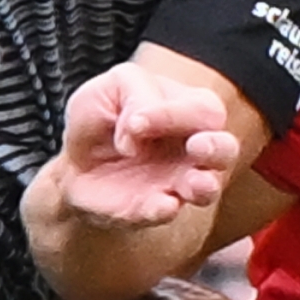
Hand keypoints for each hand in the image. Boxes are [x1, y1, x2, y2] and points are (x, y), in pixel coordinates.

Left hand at [58, 64, 240, 228]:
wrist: (73, 163)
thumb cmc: (102, 119)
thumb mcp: (112, 86)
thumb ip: (135, 92)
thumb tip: (139, 129)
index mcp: (187, 110)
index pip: (202, 109)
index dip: (171, 114)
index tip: (135, 124)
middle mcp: (192, 149)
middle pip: (225, 148)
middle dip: (216, 147)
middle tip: (196, 146)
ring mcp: (176, 183)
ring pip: (210, 187)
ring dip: (205, 186)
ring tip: (193, 184)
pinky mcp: (152, 209)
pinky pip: (166, 213)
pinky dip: (163, 210)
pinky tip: (161, 205)